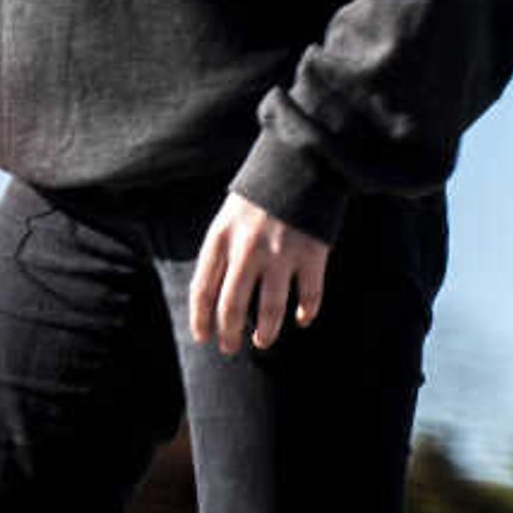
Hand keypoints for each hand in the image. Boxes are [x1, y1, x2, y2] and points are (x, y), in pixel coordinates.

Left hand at [189, 191, 331, 352]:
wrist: (300, 163)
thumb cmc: (259, 196)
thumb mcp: (227, 218)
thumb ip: (221, 253)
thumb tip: (213, 299)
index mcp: (220, 238)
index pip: (202, 290)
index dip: (201, 319)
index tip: (203, 337)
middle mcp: (247, 249)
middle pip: (232, 306)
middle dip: (229, 334)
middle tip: (230, 349)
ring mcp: (280, 253)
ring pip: (269, 309)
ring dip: (265, 332)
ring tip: (263, 342)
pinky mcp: (312, 253)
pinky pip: (309, 295)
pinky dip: (306, 312)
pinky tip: (302, 320)